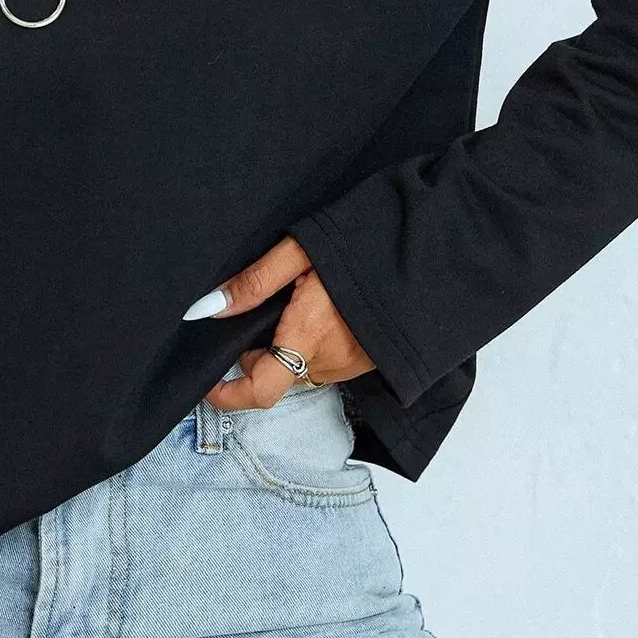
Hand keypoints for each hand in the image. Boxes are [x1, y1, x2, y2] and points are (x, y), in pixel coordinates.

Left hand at [183, 236, 375, 409]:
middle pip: (276, 376)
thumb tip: (207, 309)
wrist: (431, 250)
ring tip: (299, 302)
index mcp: (309, 334)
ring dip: (286, 349)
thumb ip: (254, 282)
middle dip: (257, 355)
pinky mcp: (367, 360)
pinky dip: (312, 346)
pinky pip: (324, 362)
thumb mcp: (302, 249)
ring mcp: (352, 364)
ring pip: (299, 369)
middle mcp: (330, 359)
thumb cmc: (367, 242)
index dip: (228, 395)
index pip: (261, 390)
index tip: (208, 383)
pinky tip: (324, 310)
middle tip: (264, 310)